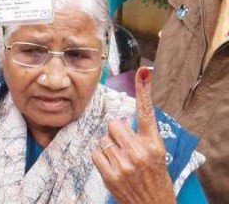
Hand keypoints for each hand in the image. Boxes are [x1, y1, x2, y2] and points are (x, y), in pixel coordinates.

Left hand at [92, 67, 175, 203]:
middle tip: (125, 148)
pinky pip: (96, 153)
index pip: (147, 113)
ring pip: (103, 139)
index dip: (144, 91)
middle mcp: (139, 152)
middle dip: (115, 133)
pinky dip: (101, 158)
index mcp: (154, 145)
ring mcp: (124, 164)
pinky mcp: (111, 174)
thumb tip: (120, 121)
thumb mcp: (155, 155)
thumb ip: (140, 137)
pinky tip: (113, 167)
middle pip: (114, 125)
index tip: (144, 71)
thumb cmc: (154, 179)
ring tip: (121, 161)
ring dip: (108, 147)